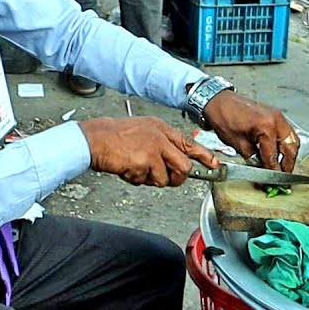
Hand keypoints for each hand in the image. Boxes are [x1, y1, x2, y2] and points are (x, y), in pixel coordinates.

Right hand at [80, 117, 218, 186]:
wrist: (94, 139)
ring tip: (138, 169)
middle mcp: (160, 137)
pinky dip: (138, 180)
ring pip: (166, 177)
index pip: (188, 143)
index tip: (214, 164)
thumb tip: (175, 162)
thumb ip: (160, 144)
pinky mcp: (144, 162)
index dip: (204, 156)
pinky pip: (148, 181)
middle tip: (166, 178)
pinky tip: (128, 169)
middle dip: (177, 178)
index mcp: (161, 128)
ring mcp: (153, 149)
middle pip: (183, 166)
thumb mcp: (143, 131)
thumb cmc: (114, 137)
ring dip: (152, 179)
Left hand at [202, 91, 298, 171]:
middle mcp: (276, 120)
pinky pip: (287, 131)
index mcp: (266, 127)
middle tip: (282, 175)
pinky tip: (279, 152)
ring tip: (282, 166)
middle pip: (290, 147)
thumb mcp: (237, 144)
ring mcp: (277, 115)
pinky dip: (285, 143)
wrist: (219, 101)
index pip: (273, 155)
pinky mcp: (275, 114)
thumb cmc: (224, 117)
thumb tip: (261, 169)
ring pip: (292, 139)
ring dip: (289, 154)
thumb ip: (253, 158)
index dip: (273, 170)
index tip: (272, 180)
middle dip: (287, 164)